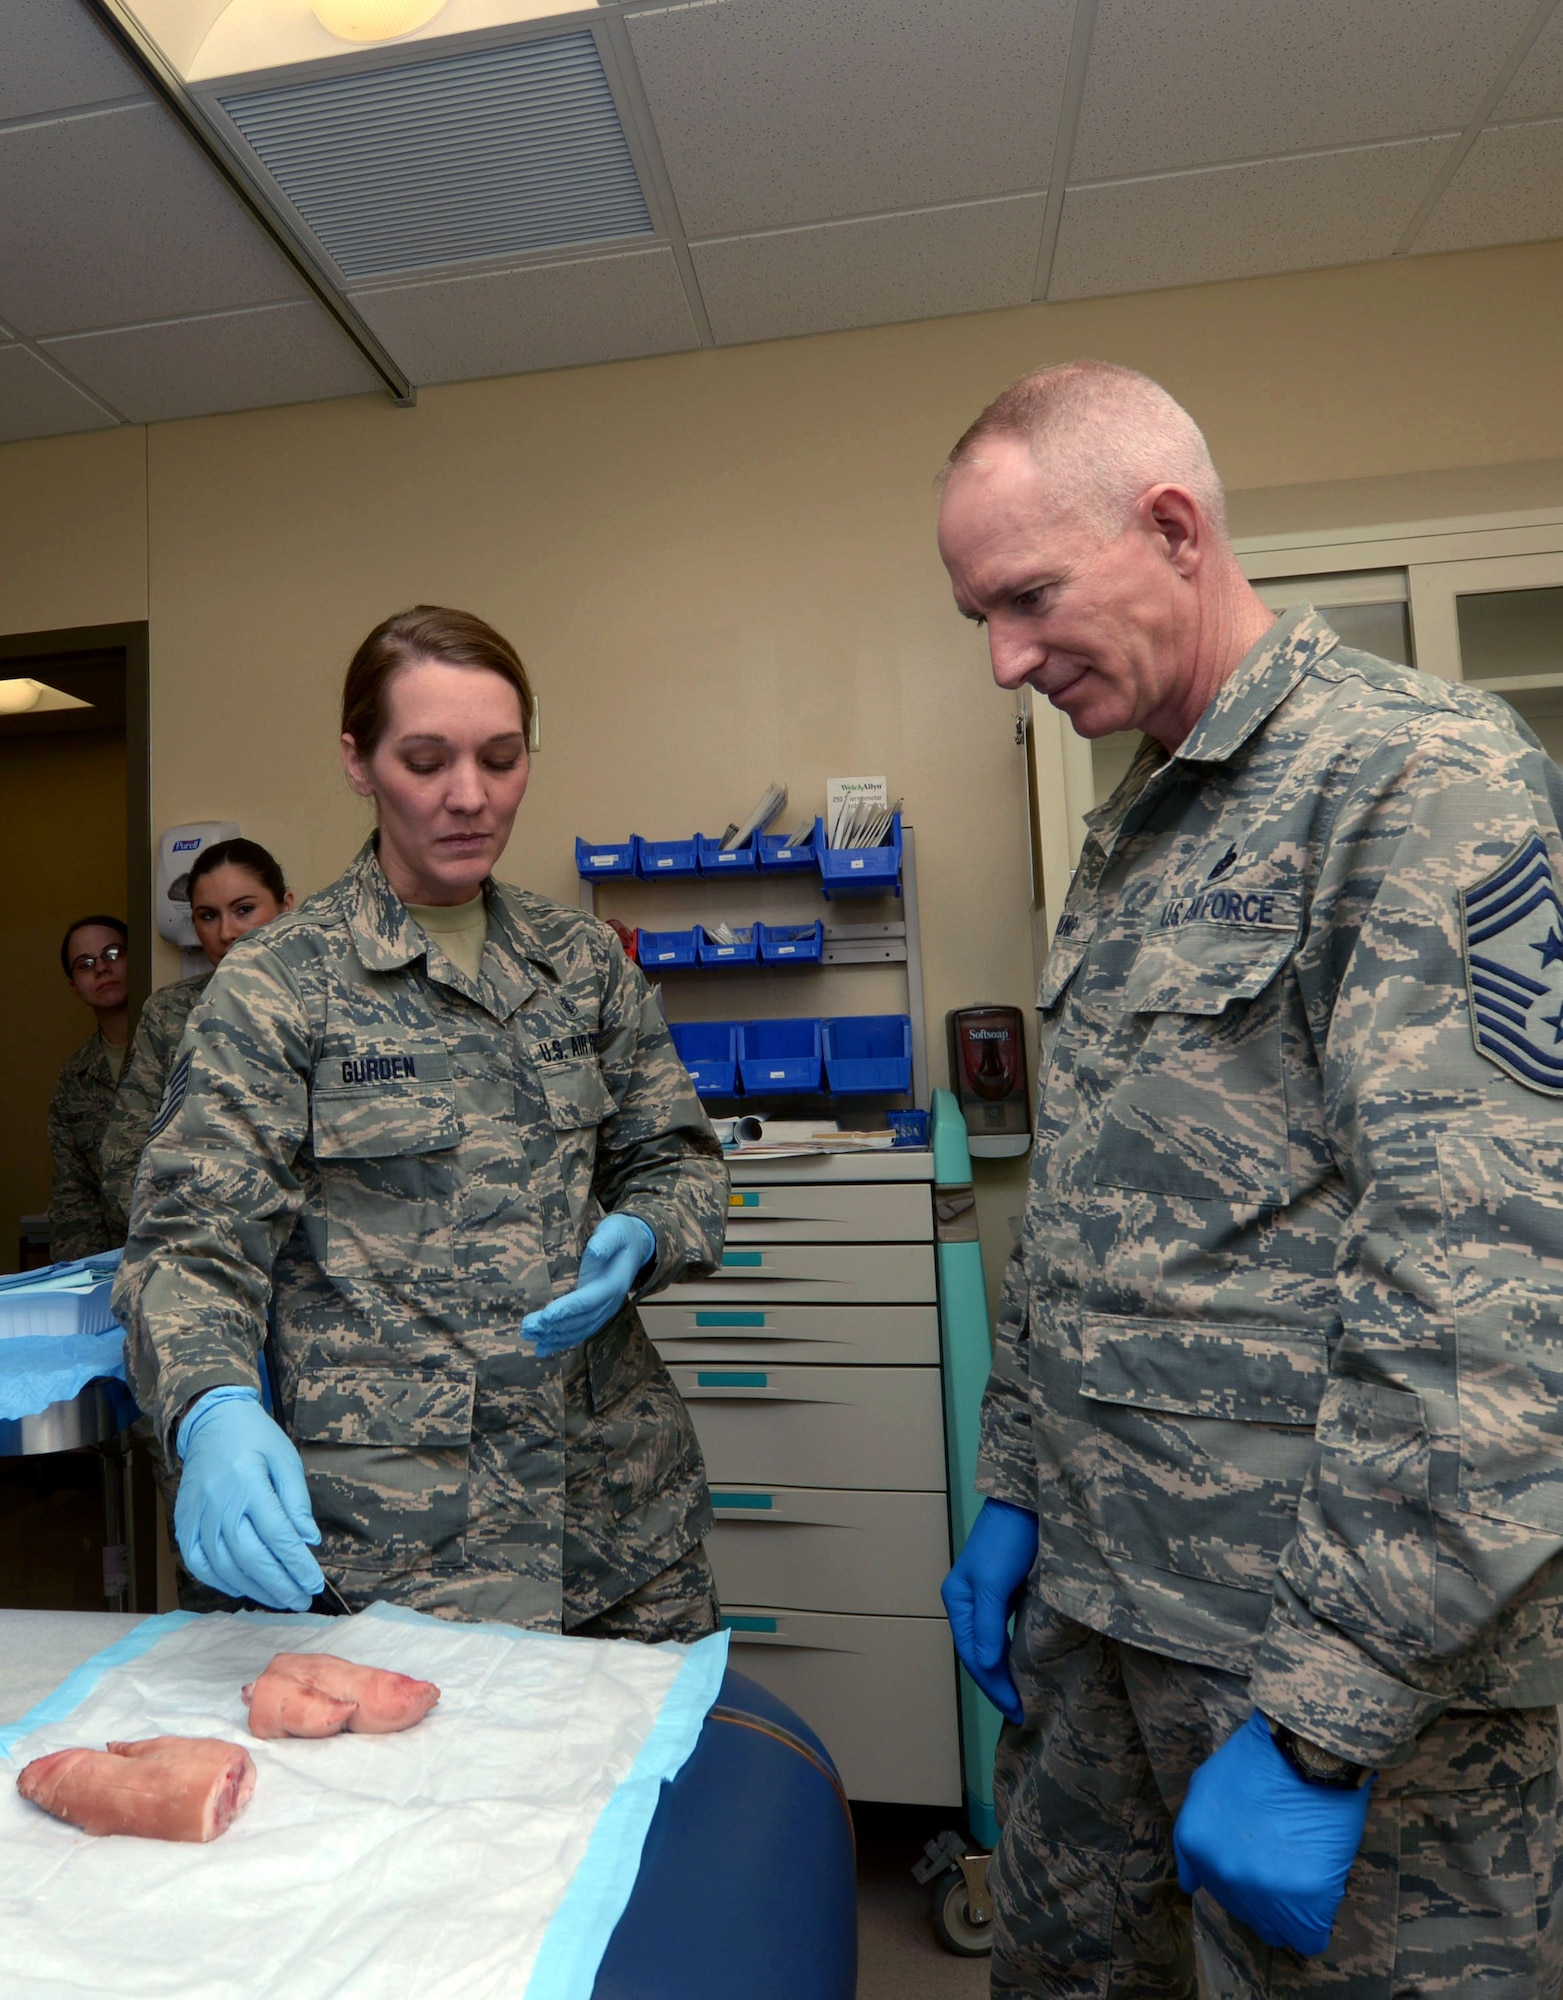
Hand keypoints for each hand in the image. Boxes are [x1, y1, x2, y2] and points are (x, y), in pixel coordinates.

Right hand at [174, 1386, 323, 1611]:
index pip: (277, 1535)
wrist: (211, 1421)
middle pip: (251, 1557)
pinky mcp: (183, 1523)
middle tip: (301, 1601)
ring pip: (225, 1566)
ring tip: (279, 1600)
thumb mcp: (286, 1459)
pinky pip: (198, 1563)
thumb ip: (296, 1501)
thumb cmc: (255, 1438)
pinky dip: (220, 1581)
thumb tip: (309, 1541)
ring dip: (254, 1589)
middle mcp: (220, 1504)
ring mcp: (197, 1516)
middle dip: (279, 1584)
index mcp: (249, 1484)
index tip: (314, 1583)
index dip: (297, 1564)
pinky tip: (242, 1588)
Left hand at [521, 1214, 655, 1357]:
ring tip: (528, 1335)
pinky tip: (542, 1348)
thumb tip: (595, 1251)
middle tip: (527, 1327)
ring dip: (552, 1336)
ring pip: (578, 1330)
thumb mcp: (615, 1231)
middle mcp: (609, 1303)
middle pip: (580, 1320)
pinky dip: (560, 1342)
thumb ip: (605, 1241)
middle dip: (552, 1326)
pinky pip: (579, 1332)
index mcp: (613, 1285)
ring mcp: (604, 1311)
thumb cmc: (621, 1236)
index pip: (587, 1301)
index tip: (545, 1316)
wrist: (635, 1246)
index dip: (566, 1309)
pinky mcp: (596, 1314)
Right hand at [940, 1498, 1038, 1724]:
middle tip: (1022, 1713)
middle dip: (996, 1684)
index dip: (994, 1686)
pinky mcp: (1007, 1590)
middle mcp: (968, 1602)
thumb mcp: (995, 1582)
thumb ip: (989, 1625)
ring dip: (1004, 1671)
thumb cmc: (1008, 1540)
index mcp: (958, 1601)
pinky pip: (1005, 1631)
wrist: (1027, 1502)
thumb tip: (986, 1667)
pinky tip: (1025, 1663)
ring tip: (1022, 1696)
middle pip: (978, 1654)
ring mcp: (986, 1596)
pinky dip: (1012, 1652)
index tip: (1018, 1711)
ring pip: (991, 1644)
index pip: (973, 1656)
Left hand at [1173, 1711, 1372, 1956]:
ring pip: (1280, 1931)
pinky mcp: (1307, 1896)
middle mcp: (1225, 1876)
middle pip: (1250, 1918)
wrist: (1303, 1747)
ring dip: (1292, 1909)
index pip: (1220, 1896)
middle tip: (1288, 1862)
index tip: (1263, 1863)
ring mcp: (1265, 1890)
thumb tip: (1191, 1885)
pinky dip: (1317, 1920)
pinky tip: (1320, 1889)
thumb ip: (1191, 1840)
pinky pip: (1311, 1937)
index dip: (1245, 1884)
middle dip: (1268, 1898)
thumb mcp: (1203, 1789)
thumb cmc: (1256, 1761)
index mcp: (1197, 1848)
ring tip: (1305, 1869)